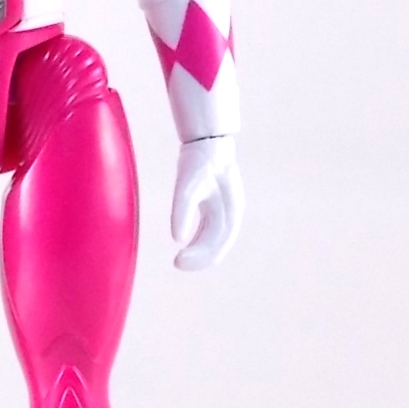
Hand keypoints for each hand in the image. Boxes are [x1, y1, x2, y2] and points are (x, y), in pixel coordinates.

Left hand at [171, 135, 243, 270]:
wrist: (207, 143)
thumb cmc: (197, 163)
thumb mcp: (186, 187)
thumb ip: (182, 212)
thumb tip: (177, 238)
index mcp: (230, 211)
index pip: (218, 243)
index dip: (201, 257)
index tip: (178, 261)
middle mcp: (231, 215)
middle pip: (218, 246)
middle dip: (199, 259)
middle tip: (177, 263)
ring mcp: (224, 212)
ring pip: (214, 241)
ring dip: (199, 253)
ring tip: (180, 261)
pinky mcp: (214, 209)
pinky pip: (209, 232)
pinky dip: (198, 242)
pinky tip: (185, 247)